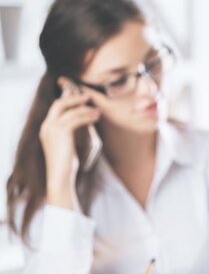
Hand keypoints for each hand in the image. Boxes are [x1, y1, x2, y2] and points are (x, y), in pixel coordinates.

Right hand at [40, 81, 99, 208]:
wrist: (61, 177)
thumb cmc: (67, 164)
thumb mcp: (69, 145)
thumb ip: (73, 132)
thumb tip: (86, 120)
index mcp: (46, 129)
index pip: (55, 108)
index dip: (67, 100)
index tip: (80, 96)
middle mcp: (46, 126)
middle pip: (59, 104)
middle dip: (74, 98)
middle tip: (88, 97)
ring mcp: (52, 129)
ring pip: (69, 110)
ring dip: (84, 109)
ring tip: (97, 111)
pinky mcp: (61, 133)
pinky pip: (75, 118)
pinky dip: (87, 116)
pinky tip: (95, 117)